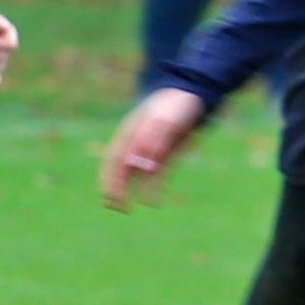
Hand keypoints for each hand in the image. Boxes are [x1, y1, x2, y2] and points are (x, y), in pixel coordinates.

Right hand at [100, 87, 209, 208]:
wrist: (194, 96)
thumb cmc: (175, 105)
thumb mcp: (164, 121)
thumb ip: (152, 141)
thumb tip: (140, 166)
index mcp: (130, 133)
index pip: (114, 160)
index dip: (110, 178)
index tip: (111, 196)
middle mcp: (137, 143)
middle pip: (120, 169)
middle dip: (115, 188)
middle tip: (117, 207)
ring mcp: (152, 150)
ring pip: (137, 175)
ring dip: (132, 191)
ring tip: (129, 208)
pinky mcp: (167, 155)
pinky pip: (157, 175)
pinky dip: (153, 188)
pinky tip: (154, 201)